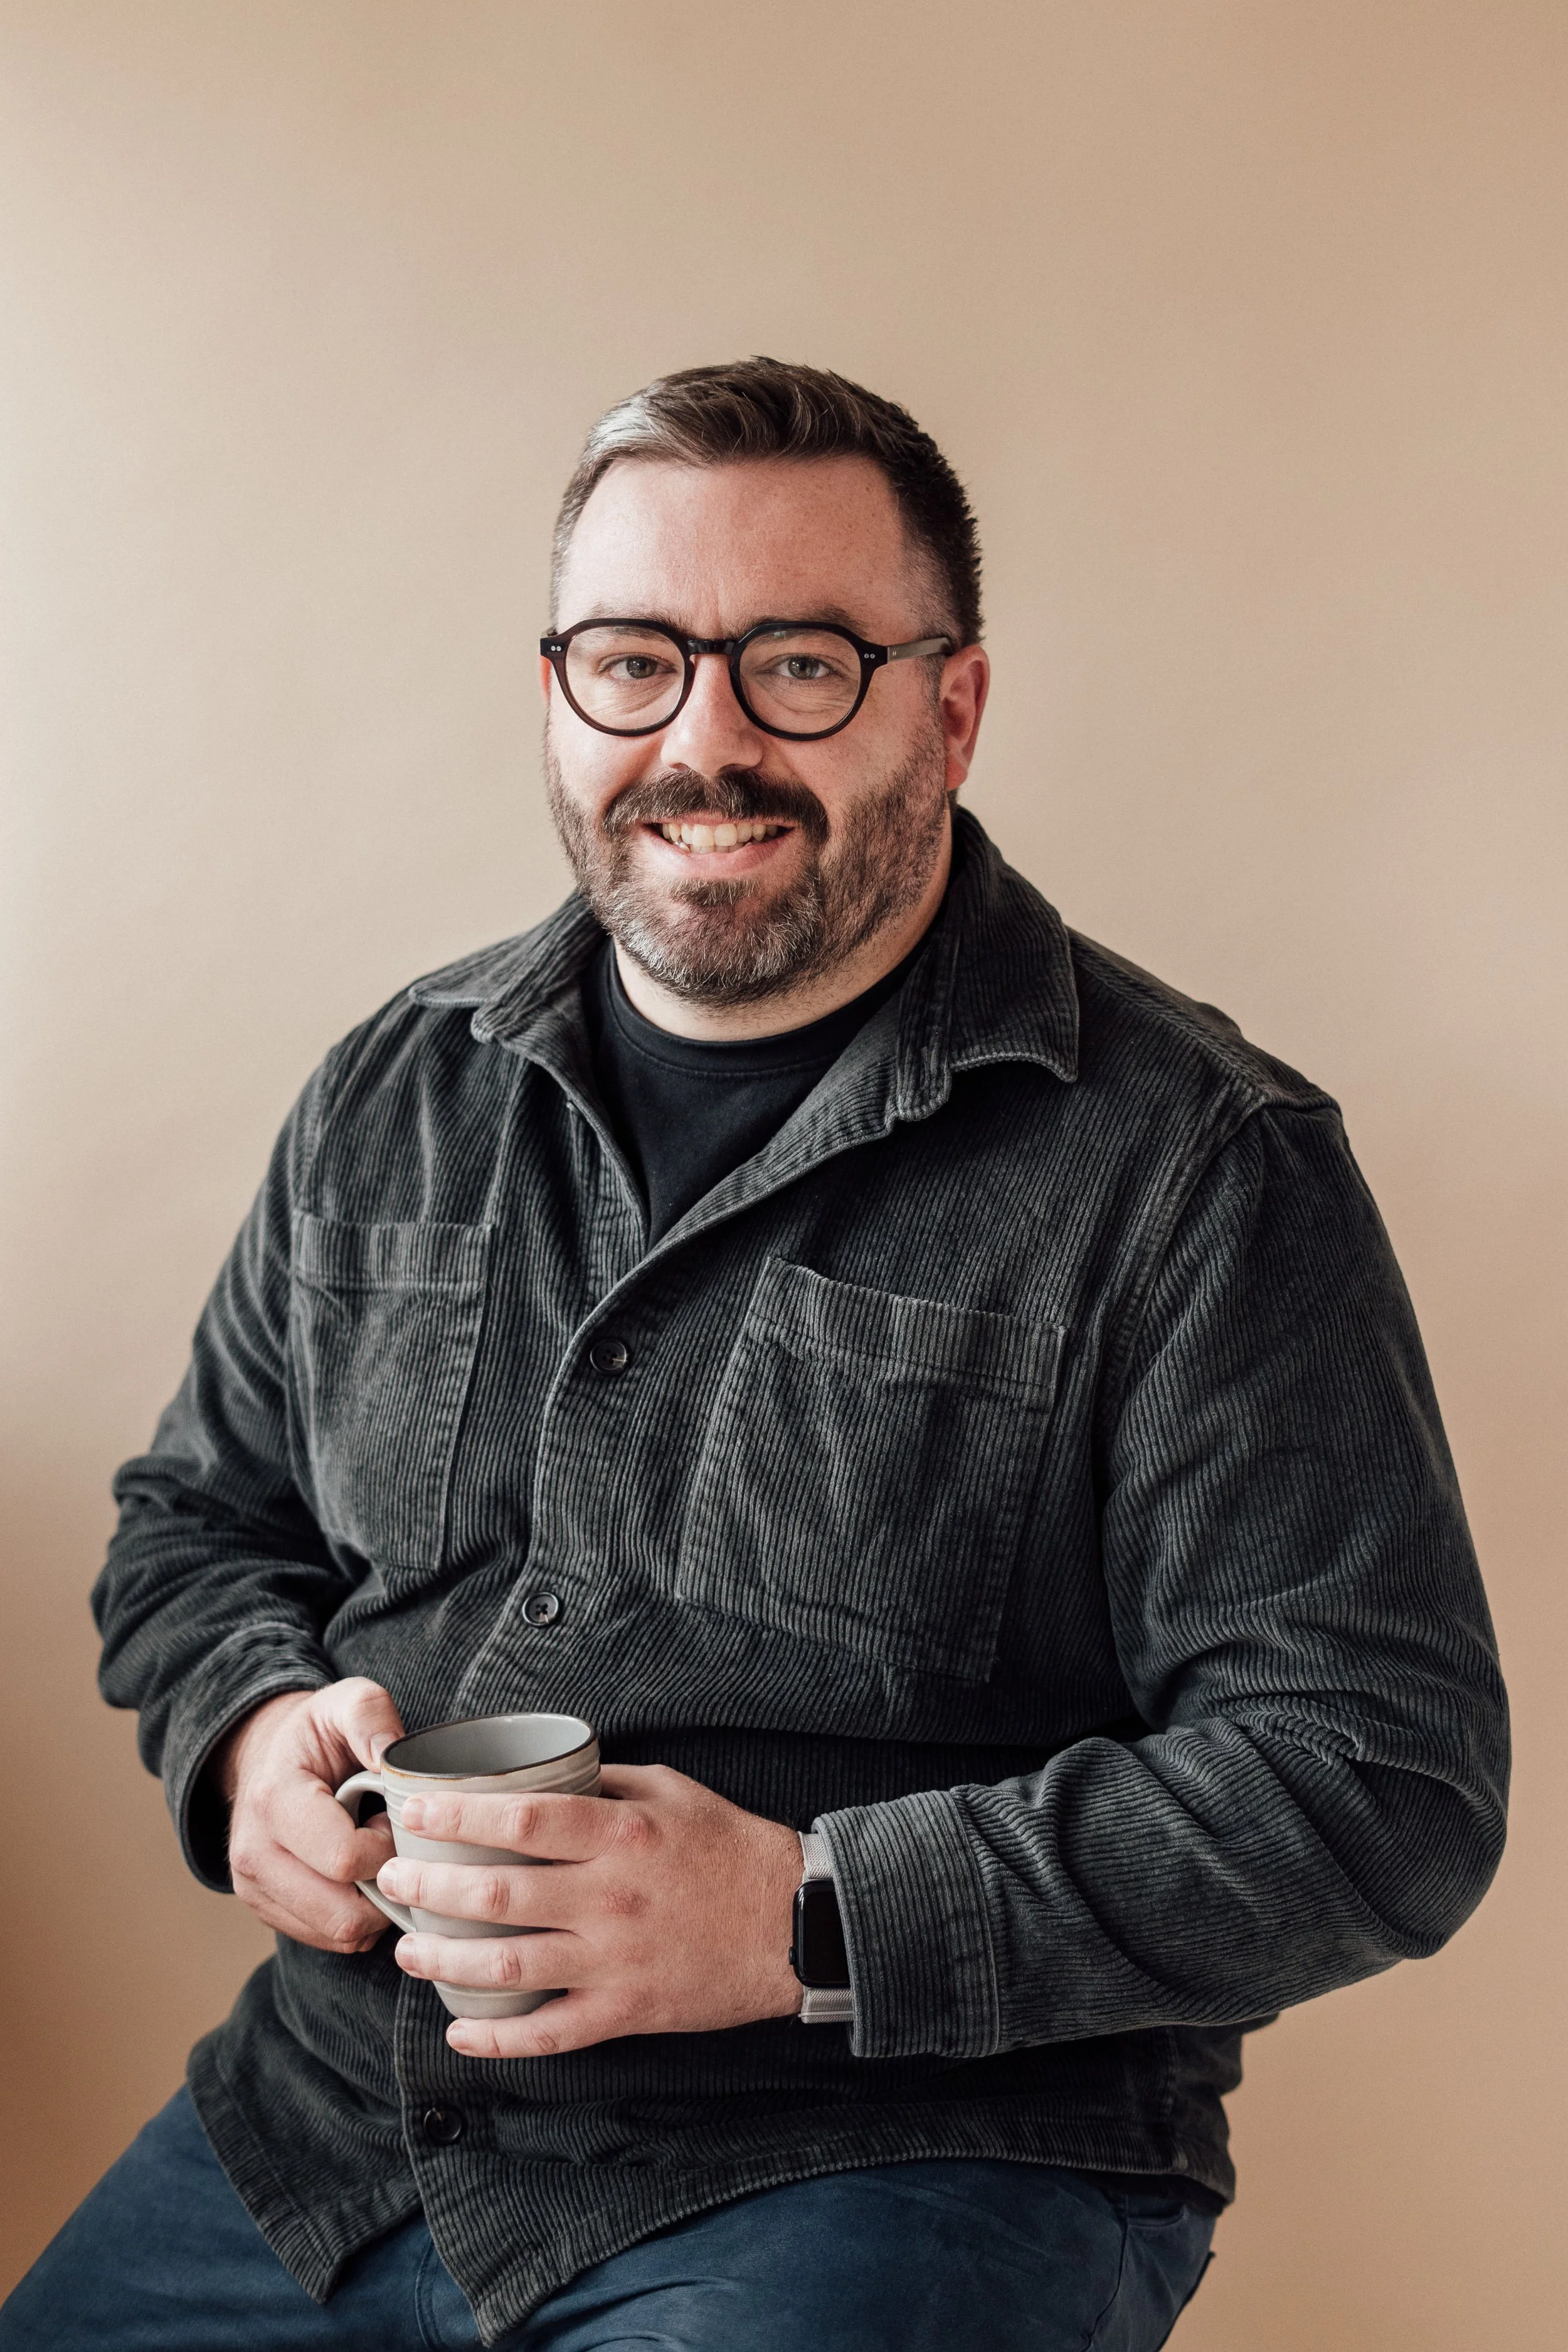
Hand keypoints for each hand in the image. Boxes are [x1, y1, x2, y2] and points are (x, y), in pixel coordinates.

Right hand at [216, 1679, 405, 1952]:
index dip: (386, 1845)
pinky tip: (361, 1878)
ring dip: (374, 1905)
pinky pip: (330, 1940)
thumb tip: (390, 1756)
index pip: (344, 1859)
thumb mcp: (347, 1701)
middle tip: (390, 1846)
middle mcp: (254, 1853)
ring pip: (339, 1935)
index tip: (390, 1818)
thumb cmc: (318, 1733)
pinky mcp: (265, 1910)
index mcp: (275, 1800)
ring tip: (376, 1859)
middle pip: (343, 1913)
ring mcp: (254, 1888)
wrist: (267, 1757)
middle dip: (385, 1884)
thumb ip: (371, 1716)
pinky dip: (359, 1918)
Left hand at [379, 1763, 803, 2056]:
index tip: (415, 1811)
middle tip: (393, 1880)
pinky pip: (550, 2033)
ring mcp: (615, 1960)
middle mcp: (610, 1897)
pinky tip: (462, 2034)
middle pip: (499, 1893)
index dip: (459, 1815)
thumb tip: (540, 1771)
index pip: (522, 1818)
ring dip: (445, 1961)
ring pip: (508, 1967)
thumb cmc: (729, 1846)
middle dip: (432, 1887)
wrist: (793, 1922)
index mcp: (621, 1834)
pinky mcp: (626, 2011)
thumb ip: (603, 1781)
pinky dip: (499, 2039)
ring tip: (409, 1950)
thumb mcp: (670, 1790)